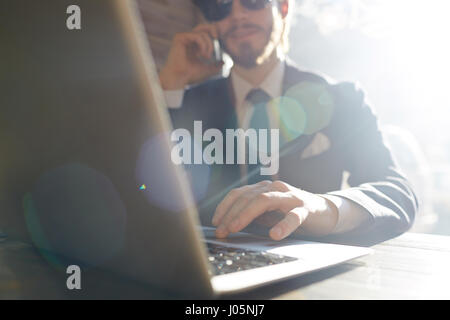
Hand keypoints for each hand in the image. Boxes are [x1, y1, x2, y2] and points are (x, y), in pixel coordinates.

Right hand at [158, 24, 223, 89]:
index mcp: (192, 46)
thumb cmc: (190, 76)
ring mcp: (183, 38)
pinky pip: (197, 36)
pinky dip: (203, 44)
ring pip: (202, 33)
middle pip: (202, 27)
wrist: (179, 79)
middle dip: (212, 29)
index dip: (213, 34)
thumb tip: (224, 63)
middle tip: (217, 37)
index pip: (204, 34)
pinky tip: (201, 55)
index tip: (219, 41)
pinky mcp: (179, 38)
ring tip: (206, 57)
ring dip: (208, 45)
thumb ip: (215, 66)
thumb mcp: (206, 70)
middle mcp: (187, 40)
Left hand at [211, 180, 338, 240]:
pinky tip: (274, 234)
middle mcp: (275, 188)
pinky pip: (293, 216)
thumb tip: (228, 225)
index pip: (239, 193)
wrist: (324, 211)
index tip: (215, 222)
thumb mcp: (268, 213)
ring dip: (246, 215)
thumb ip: (253, 215)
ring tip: (235, 228)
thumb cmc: (291, 212)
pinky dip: (283, 225)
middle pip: (248, 197)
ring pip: (264, 201)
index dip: (224, 207)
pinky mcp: (305, 209)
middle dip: (231, 214)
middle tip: (221, 230)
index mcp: (264, 188)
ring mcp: (290, 197)